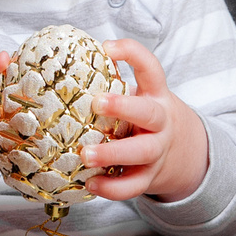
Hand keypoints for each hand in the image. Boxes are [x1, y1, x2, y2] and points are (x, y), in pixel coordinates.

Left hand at [88, 39, 209, 203]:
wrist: (186, 154)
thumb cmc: (145, 119)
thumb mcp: (140, 97)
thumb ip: (110, 85)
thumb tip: (50, 66)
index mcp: (156, 95)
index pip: (150, 68)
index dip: (132, 53)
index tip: (107, 47)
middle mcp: (161, 122)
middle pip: (150, 112)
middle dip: (124, 107)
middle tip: (97, 104)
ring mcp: (158, 150)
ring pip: (142, 152)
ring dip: (113, 153)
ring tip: (85, 155)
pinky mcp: (150, 176)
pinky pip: (134, 185)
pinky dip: (113, 189)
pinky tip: (91, 184)